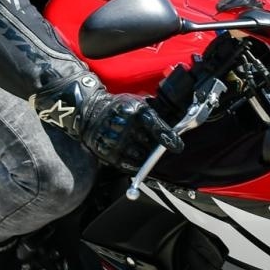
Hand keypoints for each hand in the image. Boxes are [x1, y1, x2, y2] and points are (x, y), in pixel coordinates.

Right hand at [30, 73, 183, 170]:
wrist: (90, 112)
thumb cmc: (119, 108)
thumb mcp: (137, 103)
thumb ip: (155, 113)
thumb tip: (179, 121)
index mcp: (135, 110)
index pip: (155, 125)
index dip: (167, 137)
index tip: (177, 146)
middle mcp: (125, 126)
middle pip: (149, 145)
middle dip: (155, 147)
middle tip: (154, 144)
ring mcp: (115, 141)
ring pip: (140, 157)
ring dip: (145, 156)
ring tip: (140, 146)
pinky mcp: (107, 152)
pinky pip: (128, 165)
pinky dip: (135, 164)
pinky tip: (134, 155)